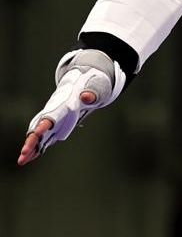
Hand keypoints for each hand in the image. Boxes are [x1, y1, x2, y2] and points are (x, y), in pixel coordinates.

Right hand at [17, 49, 124, 166]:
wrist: (81, 87)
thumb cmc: (87, 88)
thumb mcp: (93, 88)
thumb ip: (90, 94)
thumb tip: (87, 96)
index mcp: (62, 107)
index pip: (50, 117)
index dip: (43, 125)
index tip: (37, 133)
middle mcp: (52, 116)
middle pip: (38, 129)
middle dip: (31, 141)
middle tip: (24, 153)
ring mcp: (51, 124)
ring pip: (38, 138)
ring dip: (30, 149)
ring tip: (21, 161)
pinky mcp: (53, 129)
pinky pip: (43, 141)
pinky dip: (35, 150)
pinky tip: (27, 159)